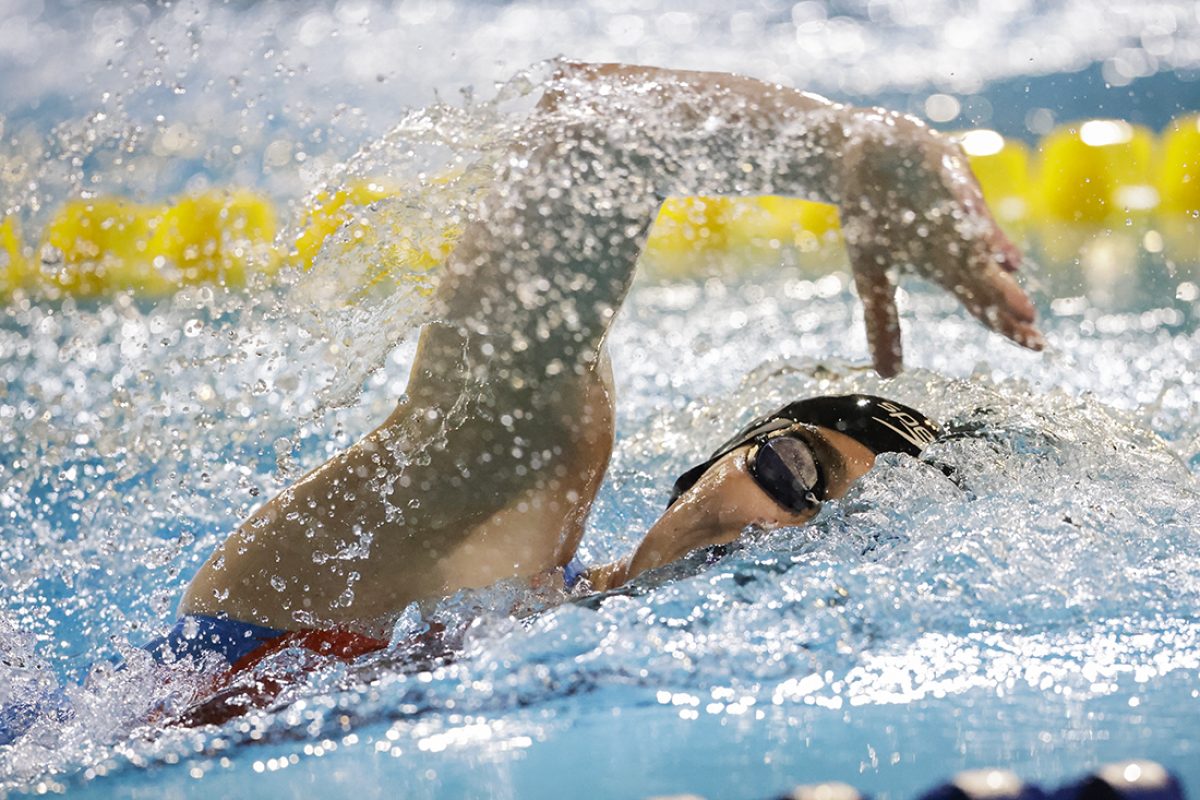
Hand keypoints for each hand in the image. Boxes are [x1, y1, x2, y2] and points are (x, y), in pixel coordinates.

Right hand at [838, 111, 1043, 375]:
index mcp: (945, 266)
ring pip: (971, 225)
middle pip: (982, 269)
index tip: (1035, 347)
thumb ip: (884, 325)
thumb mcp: (873, 280)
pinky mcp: (938, 163)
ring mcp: (951, 200)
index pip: (982, 299)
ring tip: (1008, 266)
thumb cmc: (875, 219)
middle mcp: (956, 236)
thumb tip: (888, 377)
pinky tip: (967, 209)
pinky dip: (957, 194)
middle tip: (1028, 319)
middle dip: (1003, 294)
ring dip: (987, 243)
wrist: (860, 156)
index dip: (1006, 322)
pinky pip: (949, 180)